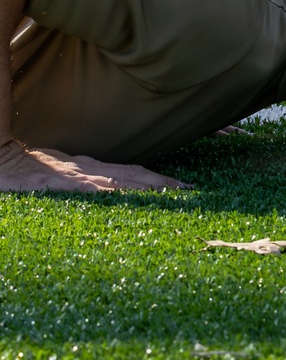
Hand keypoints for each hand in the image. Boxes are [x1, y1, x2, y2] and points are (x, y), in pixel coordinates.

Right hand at [0, 139, 186, 192]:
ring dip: (149, 188)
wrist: (1, 159)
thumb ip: (83, 178)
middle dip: (164, 183)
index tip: (184, 186)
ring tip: (177, 195)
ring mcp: (76, 177)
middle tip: (192, 191)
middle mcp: (88, 169)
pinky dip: (117, 195)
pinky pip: (95, 191)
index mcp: (89, 167)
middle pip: (134, 175)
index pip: (132, 171)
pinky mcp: (62, 186)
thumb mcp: (61, 170)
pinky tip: (133, 200)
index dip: (158, 178)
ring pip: (121, 182)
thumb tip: (107, 188)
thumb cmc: (28, 168)